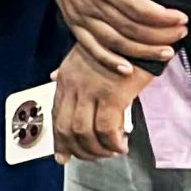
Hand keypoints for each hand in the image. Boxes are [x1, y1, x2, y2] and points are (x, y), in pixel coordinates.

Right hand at [49, 0, 186, 74]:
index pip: (139, 8)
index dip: (163, 17)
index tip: (182, 18)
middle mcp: (92, 4)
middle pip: (131, 28)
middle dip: (160, 36)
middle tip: (181, 34)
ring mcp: (82, 17)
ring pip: (116, 42)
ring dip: (142, 52)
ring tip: (166, 53)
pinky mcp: (75, 24)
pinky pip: (92, 48)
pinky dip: (109, 61)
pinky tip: (127, 69)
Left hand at [52, 41, 153, 162]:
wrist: (137, 34)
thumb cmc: (115, 45)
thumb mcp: (82, 54)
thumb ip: (68, 71)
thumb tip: (53, 78)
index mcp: (65, 78)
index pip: (55, 115)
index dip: (59, 141)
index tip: (63, 157)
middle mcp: (73, 86)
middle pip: (66, 129)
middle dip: (79, 150)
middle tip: (94, 157)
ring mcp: (90, 91)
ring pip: (83, 133)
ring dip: (97, 149)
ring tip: (111, 151)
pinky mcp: (111, 95)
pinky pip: (105, 129)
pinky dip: (112, 143)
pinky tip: (121, 144)